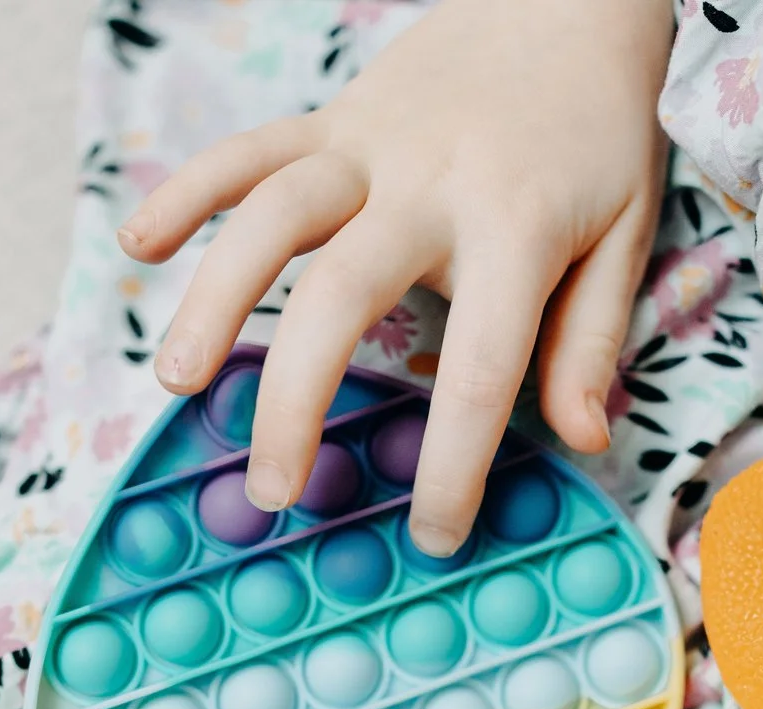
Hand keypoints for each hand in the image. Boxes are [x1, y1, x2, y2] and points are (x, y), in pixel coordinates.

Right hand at [116, 0, 675, 554]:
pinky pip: (245, 151)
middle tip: (273, 491)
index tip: (431, 537)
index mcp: (515, 228)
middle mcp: (428, 185)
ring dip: (213, 302)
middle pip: (340, 296)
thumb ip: (589, 339)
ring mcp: (368, 145)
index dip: (452, 465)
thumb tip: (576, 441)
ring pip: (269, 218)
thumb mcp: (625, 235)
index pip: (479, 368)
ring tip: (179, 386)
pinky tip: (137, 248)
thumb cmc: (597, 134)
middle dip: (296, 401)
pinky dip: (185, 193)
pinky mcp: (330, 117)